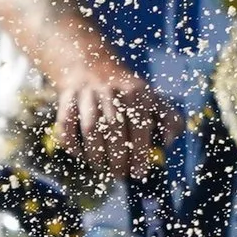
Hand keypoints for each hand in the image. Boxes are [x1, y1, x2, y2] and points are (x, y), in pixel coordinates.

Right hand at [49, 64, 181, 175]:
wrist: (90, 62)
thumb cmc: (126, 91)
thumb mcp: (152, 97)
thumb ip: (170, 119)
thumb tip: (168, 141)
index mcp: (136, 93)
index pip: (139, 127)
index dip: (140, 153)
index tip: (139, 173)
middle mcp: (112, 91)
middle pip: (114, 131)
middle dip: (117, 158)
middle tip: (119, 174)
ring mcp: (88, 94)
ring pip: (90, 129)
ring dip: (95, 154)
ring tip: (101, 167)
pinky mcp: (67, 96)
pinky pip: (66, 124)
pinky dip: (70, 142)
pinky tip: (79, 154)